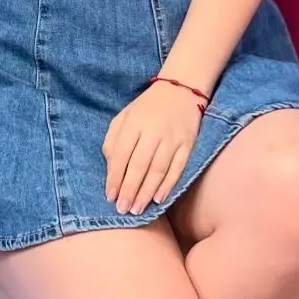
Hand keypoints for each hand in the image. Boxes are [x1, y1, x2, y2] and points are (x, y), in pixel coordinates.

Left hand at [103, 81, 202, 215]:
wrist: (181, 90)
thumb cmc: (147, 108)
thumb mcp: (125, 116)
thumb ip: (113, 139)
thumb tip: (111, 167)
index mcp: (134, 122)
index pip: (122, 154)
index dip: (115, 177)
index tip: (110, 196)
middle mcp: (154, 130)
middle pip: (140, 164)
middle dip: (130, 189)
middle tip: (123, 209)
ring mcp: (173, 138)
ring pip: (158, 169)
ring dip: (147, 191)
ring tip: (138, 209)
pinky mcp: (188, 144)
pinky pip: (178, 167)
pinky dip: (168, 184)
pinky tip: (159, 199)